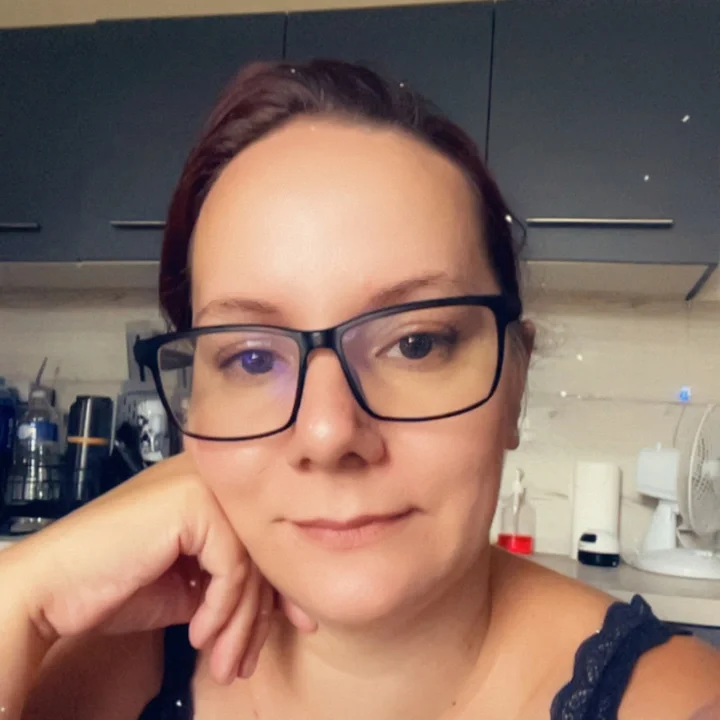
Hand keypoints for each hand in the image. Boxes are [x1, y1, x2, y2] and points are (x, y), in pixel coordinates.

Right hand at [7, 452, 315, 683]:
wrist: (53, 585)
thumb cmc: (114, 583)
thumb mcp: (189, 583)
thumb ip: (229, 579)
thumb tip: (277, 603)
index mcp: (213, 490)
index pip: (261, 538)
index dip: (276, 587)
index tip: (290, 626)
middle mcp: (213, 478)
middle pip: (260, 549)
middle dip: (260, 614)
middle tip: (250, 660)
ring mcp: (203, 484)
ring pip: (249, 563)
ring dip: (239, 625)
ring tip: (227, 665)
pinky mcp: (193, 502)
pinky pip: (230, 567)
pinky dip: (220, 609)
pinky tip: (199, 636)